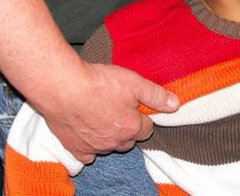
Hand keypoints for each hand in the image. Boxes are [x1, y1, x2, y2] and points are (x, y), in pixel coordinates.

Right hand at [36, 62, 179, 163]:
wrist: (63, 87)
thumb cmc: (100, 83)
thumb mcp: (136, 83)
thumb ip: (157, 96)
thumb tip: (176, 105)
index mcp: (132, 128)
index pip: (147, 128)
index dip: (144, 116)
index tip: (137, 106)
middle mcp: (114, 142)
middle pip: (129, 139)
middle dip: (129, 127)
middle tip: (121, 109)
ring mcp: (94, 147)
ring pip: (109, 146)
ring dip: (110, 135)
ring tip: (104, 115)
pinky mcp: (74, 147)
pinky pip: (87, 155)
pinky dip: (90, 147)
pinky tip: (89, 132)